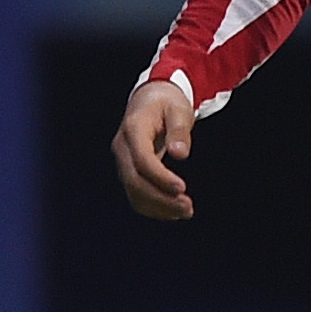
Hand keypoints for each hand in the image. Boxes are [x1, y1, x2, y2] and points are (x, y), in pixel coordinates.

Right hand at [113, 80, 195, 219]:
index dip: (161, 177)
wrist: (150, 99)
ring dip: (158, 207)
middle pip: (134, 181)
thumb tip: (180, 154)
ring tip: (185, 212)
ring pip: (133, 192)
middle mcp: (122, 147)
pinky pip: (135, 194)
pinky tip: (173, 211)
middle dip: (160, 199)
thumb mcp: (178, 110)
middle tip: (188, 208)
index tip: (182, 188)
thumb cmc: (166, 103)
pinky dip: (152, 206)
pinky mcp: (128, 170)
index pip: (142, 160)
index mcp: (133, 129)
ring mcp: (122, 160)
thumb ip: (179, 131)